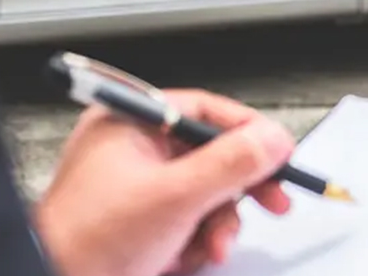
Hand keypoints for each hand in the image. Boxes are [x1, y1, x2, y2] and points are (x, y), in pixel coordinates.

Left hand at [33, 90, 295, 275]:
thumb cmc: (87, 243)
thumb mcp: (175, 196)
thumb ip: (232, 164)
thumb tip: (274, 139)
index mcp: (130, 124)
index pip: (206, 111)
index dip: (249, 132)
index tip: (280, 153)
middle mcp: (133, 149)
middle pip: (212, 154)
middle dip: (239, 187)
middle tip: (274, 199)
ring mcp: (137, 187)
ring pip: (206, 192)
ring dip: (219, 222)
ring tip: (213, 245)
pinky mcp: (140, 222)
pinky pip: (189, 220)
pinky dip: (197, 241)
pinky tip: (187, 256)